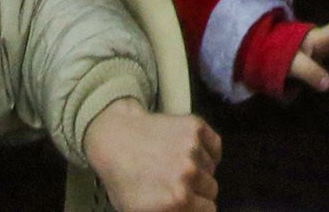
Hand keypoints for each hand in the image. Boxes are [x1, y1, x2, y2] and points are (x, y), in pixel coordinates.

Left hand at [82, 100, 219, 211]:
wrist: (113, 138)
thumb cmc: (123, 180)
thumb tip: (184, 210)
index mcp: (177, 200)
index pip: (209, 210)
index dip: (197, 207)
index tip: (188, 202)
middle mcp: (188, 174)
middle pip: (212, 189)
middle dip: (198, 189)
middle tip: (179, 182)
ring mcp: (192, 148)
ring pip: (212, 168)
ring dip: (200, 168)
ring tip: (177, 164)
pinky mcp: (194, 126)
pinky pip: (215, 144)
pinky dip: (208, 149)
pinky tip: (192, 151)